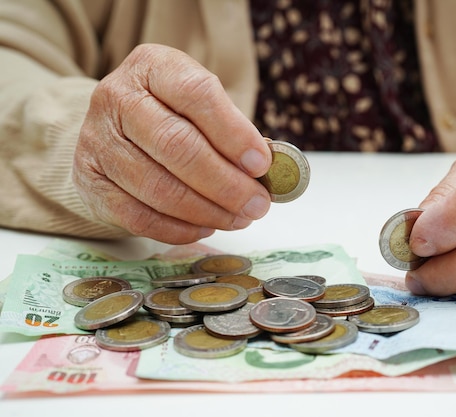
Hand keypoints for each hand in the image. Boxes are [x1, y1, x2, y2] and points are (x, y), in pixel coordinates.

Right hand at [73, 44, 271, 243]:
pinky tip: (206, 226)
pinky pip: (138, 216)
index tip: (262, 164)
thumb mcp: (201, 104)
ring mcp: (97, 141)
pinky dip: (179, 229)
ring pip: (158, 187)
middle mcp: (117, 98)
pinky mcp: (89, 182)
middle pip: (177, 146)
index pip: (196, 95)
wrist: (114, 129)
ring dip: (208, 211)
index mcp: (152, 67)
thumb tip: (267, 171)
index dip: (234, 133)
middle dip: (226, 183)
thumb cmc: (172, 114)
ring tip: (239, 218)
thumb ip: (232, 130)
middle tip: (257, 204)